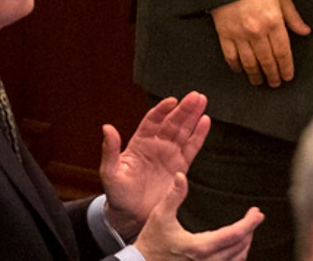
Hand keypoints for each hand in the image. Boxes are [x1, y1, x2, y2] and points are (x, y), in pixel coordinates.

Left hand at [102, 93, 213, 240]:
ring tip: (202, 101)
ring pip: (184, 131)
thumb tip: (107, 127)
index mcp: (139, 143)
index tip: (172, 101)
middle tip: (196, 96)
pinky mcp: (180, 167)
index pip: (152, 120)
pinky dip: (199, 135)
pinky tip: (205, 121)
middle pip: (172, 122)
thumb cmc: (117, 194)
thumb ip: (110, 150)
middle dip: (184, 109)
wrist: (131, 215)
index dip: (162, 110)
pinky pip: (191, 148)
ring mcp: (169, 155)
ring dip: (193, 116)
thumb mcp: (110, 172)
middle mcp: (156, 145)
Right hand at [132, 172, 261, 260]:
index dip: (250, 223)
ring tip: (247, 232)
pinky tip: (234, 249)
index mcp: (200, 247)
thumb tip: (181, 176)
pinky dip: (235, 257)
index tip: (258, 213)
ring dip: (244, 246)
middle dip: (250, 231)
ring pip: (236, 260)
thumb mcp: (160, 216)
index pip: (235, 235)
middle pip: (240, 247)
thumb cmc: (150, 244)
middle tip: (254, 218)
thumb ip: (173, 195)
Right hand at [210, 0, 309, 87]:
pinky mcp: (224, 34)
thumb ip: (293, 17)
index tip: (287, 76)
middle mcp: (257, 31)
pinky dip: (236, 66)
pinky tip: (241, 70)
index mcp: (273, 22)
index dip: (286, 67)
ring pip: (249, 62)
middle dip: (273, 75)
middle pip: (267, 61)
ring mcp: (239, 34)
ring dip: (256, 75)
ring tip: (260, 81)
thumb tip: (305, 31)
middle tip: (275, 83)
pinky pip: (231, 56)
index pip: (282, 52)